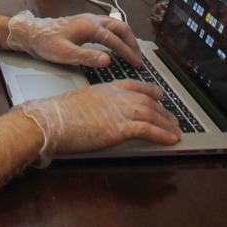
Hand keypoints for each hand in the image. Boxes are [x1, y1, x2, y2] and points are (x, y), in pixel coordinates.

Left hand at [7, 10, 141, 67]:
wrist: (32, 33)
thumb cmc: (46, 43)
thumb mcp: (65, 54)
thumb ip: (87, 57)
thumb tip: (108, 60)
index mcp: (90, 27)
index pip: (116, 41)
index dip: (129, 53)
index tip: (137, 64)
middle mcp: (92, 20)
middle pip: (121, 28)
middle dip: (132, 43)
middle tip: (139, 58)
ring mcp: (89, 19)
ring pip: (116, 25)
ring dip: (126, 37)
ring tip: (132, 51)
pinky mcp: (85, 23)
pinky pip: (108, 26)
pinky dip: (118, 34)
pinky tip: (116, 44)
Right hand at [19, 81, 180, 158]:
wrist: (50, 121)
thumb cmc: (56, 116)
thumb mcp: (78, 104)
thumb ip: (92, 107)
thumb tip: (95, 117)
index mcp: (105, 89)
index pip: (133, 86)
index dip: (148, 90)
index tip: (158, 94)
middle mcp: (115, 97)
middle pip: (147, 101)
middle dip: (163, 111)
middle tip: (173, 118)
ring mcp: (118, 111)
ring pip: (151, 115)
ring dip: (167, 124)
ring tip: (176, 132)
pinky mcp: (119, 128)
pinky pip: (148, 130)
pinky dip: (163, 135)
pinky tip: (171, 140)